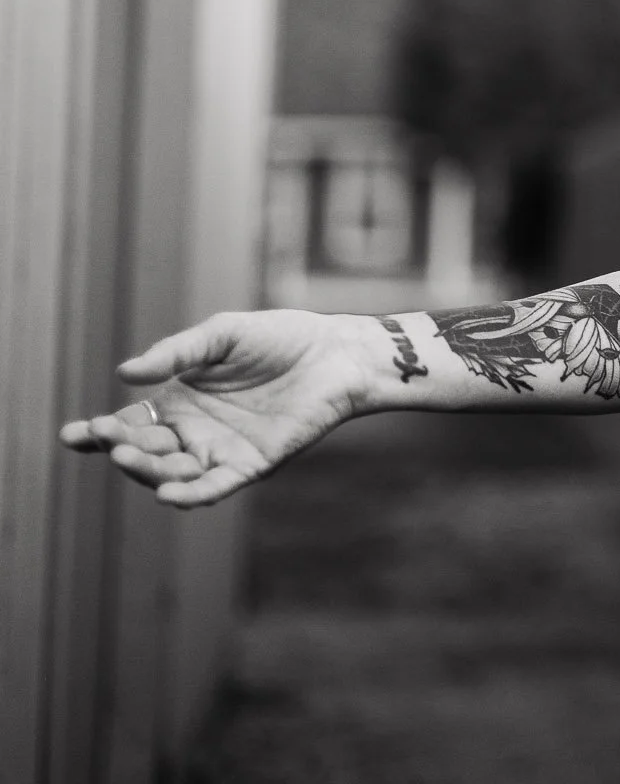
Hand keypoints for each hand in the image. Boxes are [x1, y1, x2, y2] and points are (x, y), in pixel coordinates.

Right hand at [57, 310, 372, 507]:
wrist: (337, 353)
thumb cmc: (280, 339)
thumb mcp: (223, 334)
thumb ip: (178, 352)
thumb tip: (125, 372)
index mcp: (178, 401)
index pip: (128, 423)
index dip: (99, 433)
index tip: (72, 435)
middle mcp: (193, 432)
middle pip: (144, 450)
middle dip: (121, 448)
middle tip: (106, 438)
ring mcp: (220, 451)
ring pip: (172, 473)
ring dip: (148, 470)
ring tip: (128, 456)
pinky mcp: (252, 464)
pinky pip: (215, 486)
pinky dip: (191, 493)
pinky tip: (169, 494)